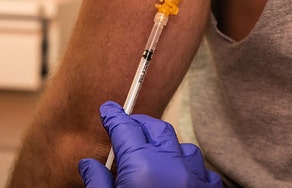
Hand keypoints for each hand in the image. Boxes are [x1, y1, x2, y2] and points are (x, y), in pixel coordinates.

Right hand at [78, 101, 221, 187]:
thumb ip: (99, 182)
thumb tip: (89, 164)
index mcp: (142, 167)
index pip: (125, 129)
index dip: (114, 116)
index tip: (109, 111)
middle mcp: (172, 167)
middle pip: (157, 129)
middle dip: (141, 126)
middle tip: (126, 130)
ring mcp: (195, 178)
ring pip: (183, 148)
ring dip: (167, 149)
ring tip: (153, 159)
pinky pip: (203, 171)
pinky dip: (189, 170)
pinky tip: (179, 177)